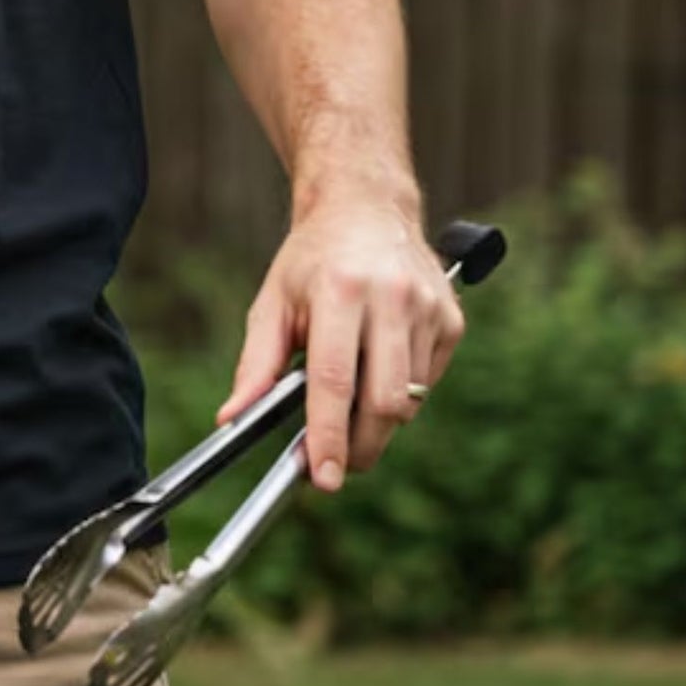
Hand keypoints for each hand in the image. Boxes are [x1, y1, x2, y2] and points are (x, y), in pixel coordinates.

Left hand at [215, 194, 463, 490]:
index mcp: (339, 290)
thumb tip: (232, 419)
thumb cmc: (312, 260)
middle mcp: (391, 298)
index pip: (335, 381)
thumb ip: (256, 365)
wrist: (365, 207)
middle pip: (383, 402)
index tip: (322, 477)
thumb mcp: (273, 302)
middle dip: (359, 446)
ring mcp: (428, 308)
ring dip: (378, 422)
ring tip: (349, 407)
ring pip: (410, 400)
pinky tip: (378, 369)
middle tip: (335, 462)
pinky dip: (401, 394)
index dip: (328, 436)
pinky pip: (428, 383)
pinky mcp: (452, 319)